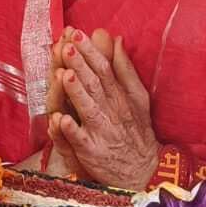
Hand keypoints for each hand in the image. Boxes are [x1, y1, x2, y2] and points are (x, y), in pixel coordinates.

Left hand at [48, 29, 157, 189]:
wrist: (144, 171)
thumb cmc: (136, 131)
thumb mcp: (138, 98)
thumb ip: (125, 70)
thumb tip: (117, 39)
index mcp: (120, 97)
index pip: (105, 70)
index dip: (90, 53)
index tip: (77, 34)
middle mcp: (111, 113)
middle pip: (95, 86)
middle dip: (80, 66)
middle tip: (67, 47)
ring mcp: (101, 133)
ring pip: (88, 110)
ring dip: (76, 94)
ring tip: (65, 76)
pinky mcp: (93, 153)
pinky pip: (80, 141)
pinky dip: (72, 131)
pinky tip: (61, 120)